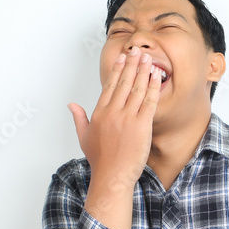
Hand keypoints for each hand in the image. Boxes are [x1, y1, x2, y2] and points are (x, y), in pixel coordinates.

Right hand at [67, 46, 162, 228]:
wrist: (112, 177)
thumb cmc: (100, 161)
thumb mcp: (84, 137)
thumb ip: (79, 118)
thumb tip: (71, 105)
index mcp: (99, 113)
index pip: (109, 85)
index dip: (117, 69)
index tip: (122, 58)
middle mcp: (112, 113)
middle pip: (124, 82)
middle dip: (132, 64)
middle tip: (138, 51)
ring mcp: (127, 118)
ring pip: (137, 88)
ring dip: (143, 71)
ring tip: (149, 58)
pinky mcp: (141, 126)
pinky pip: (149, 101)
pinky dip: (153, 87)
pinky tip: (157, 76)